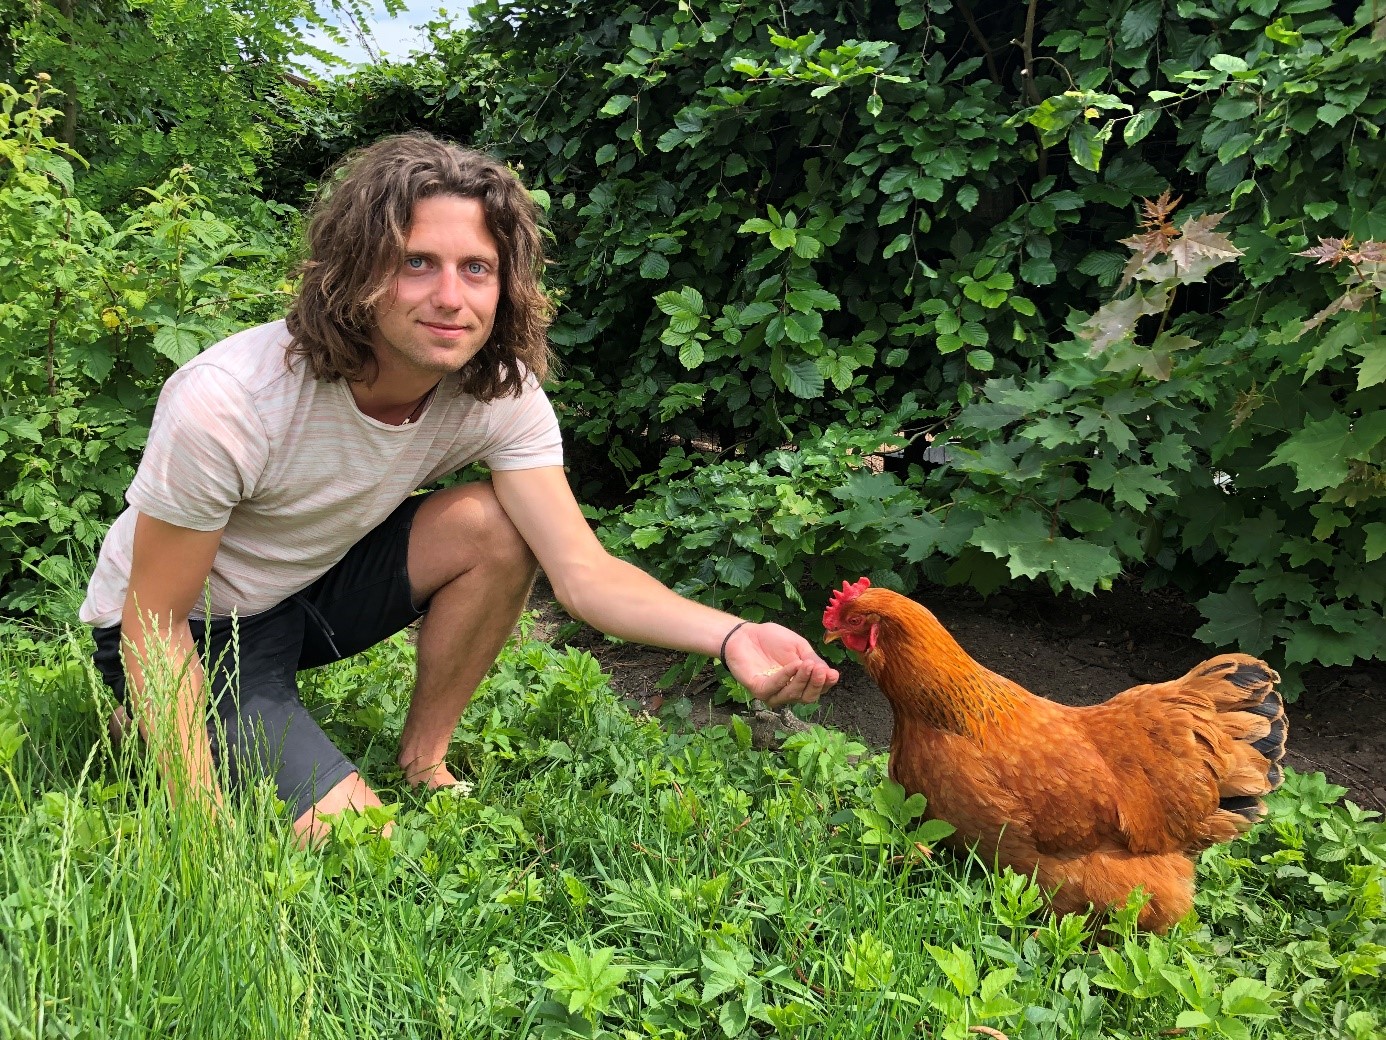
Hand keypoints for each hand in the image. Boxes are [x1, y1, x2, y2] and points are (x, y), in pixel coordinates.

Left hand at [723, 622, 838, 708]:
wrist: (745, 634)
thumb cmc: (772, 640)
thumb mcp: (799, 647)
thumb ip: (812, 660)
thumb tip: (829, 674)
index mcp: (801, 681)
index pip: (818, 689)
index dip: (826, 683)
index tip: (833, 674)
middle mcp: (788, 691)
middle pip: (808, 697)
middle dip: (816, 684)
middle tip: (819, 670)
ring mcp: (773, 693)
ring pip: (793, 695)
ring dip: (802, 680)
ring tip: (807, 665)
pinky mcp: (759, 690)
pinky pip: (775, 688)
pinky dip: (786, 677)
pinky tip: (794, 665)